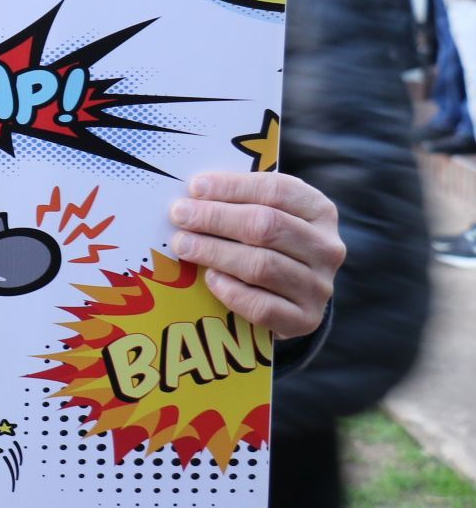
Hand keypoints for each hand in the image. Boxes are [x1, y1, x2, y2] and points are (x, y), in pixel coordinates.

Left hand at [167, 171, 342, 339]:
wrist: (291, 298)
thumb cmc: (269, 246)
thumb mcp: (264, 216)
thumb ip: (238, 203)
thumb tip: (192, 195)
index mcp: (319, 211)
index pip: (277, 191)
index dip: (233, 187)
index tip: (195, 187)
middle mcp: (326, 248)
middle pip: (267, 226)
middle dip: (216, 218)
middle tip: (180, 215)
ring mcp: (319, 286)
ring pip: (262, 265)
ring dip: (215, 252)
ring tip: (183, 245)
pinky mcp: (305, 320)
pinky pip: (262, 307)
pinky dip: (231, 291)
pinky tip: (210, 279)